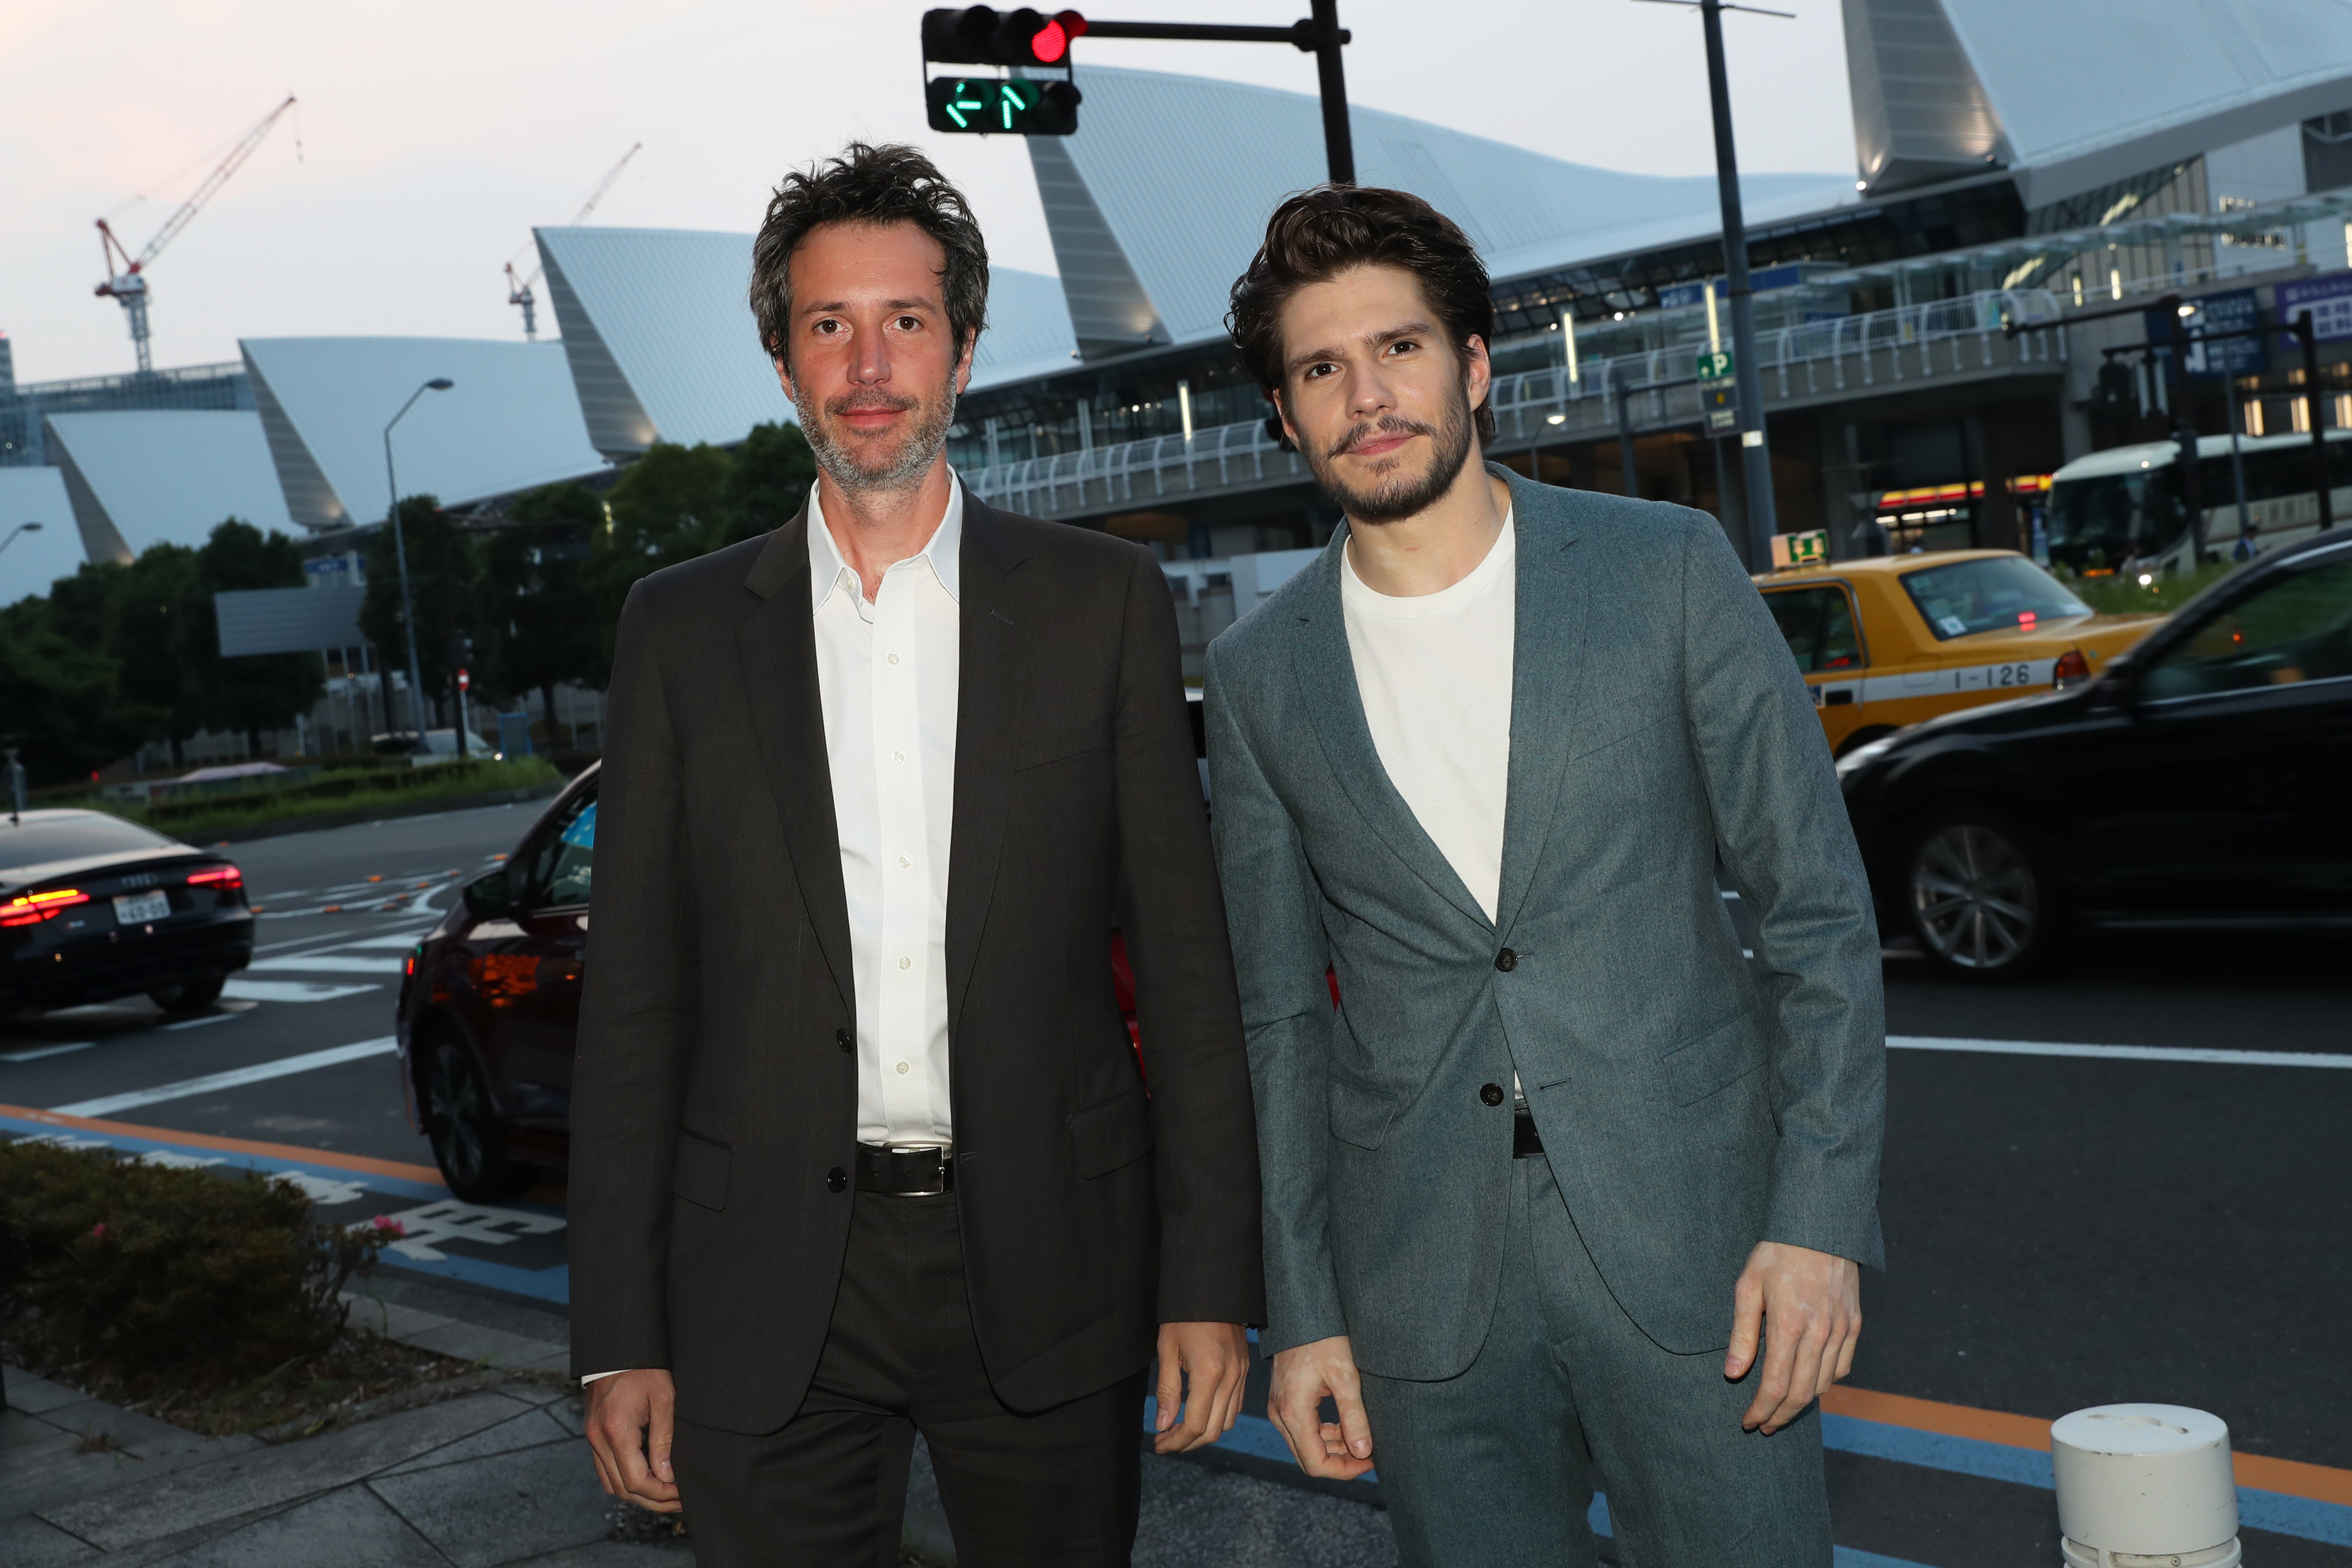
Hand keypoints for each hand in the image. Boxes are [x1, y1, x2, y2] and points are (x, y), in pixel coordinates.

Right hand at [585, 1369, 681, 1511]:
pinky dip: (625, 1481)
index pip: (636, 1480)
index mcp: (616, 1430)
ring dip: (638, 1494)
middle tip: (680, 1501)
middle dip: (653, 1500)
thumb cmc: (645, 1370)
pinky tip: (648, 1479)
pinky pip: (605, 1471)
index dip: (660, 1493)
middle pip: (622, 1489)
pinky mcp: (593, 1437)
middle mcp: (598, 1439)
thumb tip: (667, 1476)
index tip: (682, 1493)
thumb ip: (664, 1440)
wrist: (618, 1350)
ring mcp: (592, 1439)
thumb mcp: (664, 1399)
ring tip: (667, 1494)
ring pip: (612, 1484)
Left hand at [1152, 1322, 1250, 1453]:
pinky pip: (1234, 1407)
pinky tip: (1197, 1413)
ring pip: (1226, 1423)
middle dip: (1187, 1443)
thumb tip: (1162, 1425)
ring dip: (1202, 1434)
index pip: (1195, 1425)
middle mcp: (1231, 1378)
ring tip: (1178, 1430)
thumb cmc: (1185, 1317)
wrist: (1213, 1288)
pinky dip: (1216, 1418)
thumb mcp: (1167, 1350)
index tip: (1158, 1444)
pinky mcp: (1245, 1370)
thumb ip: (1167, 1390)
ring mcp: (1242, 1375)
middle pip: (1212, 1431)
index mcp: (1209, 1373)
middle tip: (1165, 1442)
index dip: (1176, 1442)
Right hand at [1268, 1335, 1374, 1479]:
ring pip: (1305, 1447)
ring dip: (1333, 1449)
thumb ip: (1354, 1417)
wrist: (1302, 1313)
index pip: (1316, 1463)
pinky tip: (1343, 1426)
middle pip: (1309, 1459)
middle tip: (1369, 1453)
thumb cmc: (1324, 1339)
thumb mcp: (1346, 1376)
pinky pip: (1302, 1431)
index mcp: (1293, 1411)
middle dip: (1341, 1462)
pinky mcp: (1283, 1402)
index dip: (1345, 1471)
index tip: (1370, 1462)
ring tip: (1360, 1438)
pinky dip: (1324, 1435)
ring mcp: (1279, 1409)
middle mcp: (1280, 1415)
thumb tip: (1364, 1452)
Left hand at [1725, 1241, 1861, 1433]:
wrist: (1820, 1226)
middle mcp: (1820, 1333)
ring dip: (1802, 1403)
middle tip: (1764, 1426)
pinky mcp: (1854, 1324)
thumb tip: (1734, 1373)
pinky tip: (1809, 1383)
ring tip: (1782, 1409)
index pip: (1776, 1385)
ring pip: (1824, 1384)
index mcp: (1789, 1325)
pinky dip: (1825, 1383)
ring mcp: (1841, 1330)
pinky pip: (1842, 1367)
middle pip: (1802, 1394)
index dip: (1761, 1410)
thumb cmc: (1777, 1254)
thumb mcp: (1748, 1286)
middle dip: (1780, 1416)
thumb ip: (1742, 1333)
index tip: (1748, 1422)